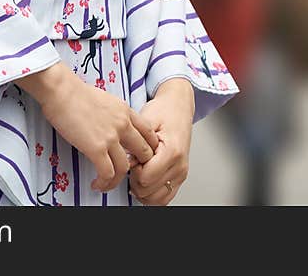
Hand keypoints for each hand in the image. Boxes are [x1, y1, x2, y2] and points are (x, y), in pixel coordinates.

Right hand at [19, 63, 159, 192]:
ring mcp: (111, 137)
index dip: (148, 148)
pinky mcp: (96, 148)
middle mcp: (123, 124)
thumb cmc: (75, 93)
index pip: (149, 133)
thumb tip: (111, 126)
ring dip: (117, 181)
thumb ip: (114, 113)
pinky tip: (96, 184)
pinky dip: (104, 183)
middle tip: (127, 174)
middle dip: (139, 167)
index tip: (139, 157)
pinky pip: (107, 173)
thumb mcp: (105, 99)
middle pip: (144, 152)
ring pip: (125, 168)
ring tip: (107, 184)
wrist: (62, 90)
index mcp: (125, 111)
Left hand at [129, 77, 194, 205]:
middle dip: (135, 179)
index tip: (132, 158)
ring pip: (156, 200)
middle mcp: (179, 166)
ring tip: (138, 172)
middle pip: (148, 190)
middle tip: (134, 163)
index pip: (145, 178)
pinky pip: (164, 198)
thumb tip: (126, 162)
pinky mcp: (180, 177)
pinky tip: (144, 181)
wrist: (178, 107)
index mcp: (172, 151)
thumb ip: (136, 142)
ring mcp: (181, 173)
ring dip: (142, 189)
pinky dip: (151, 195)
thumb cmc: (163, 111)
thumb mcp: (146, 121)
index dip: (133, 170)